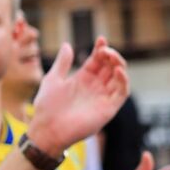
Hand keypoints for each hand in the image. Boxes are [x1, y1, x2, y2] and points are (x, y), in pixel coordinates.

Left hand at [27, 38, 128, 155]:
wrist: (46, 130)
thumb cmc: (46, 107)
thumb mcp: (52, 80)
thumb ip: (62, 63)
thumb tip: (67, 45)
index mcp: (82, 79)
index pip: (98, 61)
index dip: (101, 49)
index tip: (101, 39)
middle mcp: (95, 87)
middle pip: (110, 67)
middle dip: (111, 55)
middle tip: (105, 49)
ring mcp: (102, 97)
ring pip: (119, 77)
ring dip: (119, 65)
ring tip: (111, 57)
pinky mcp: (108, 109)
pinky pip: (122, 93)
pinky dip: (123, 81)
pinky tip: (118, 71)